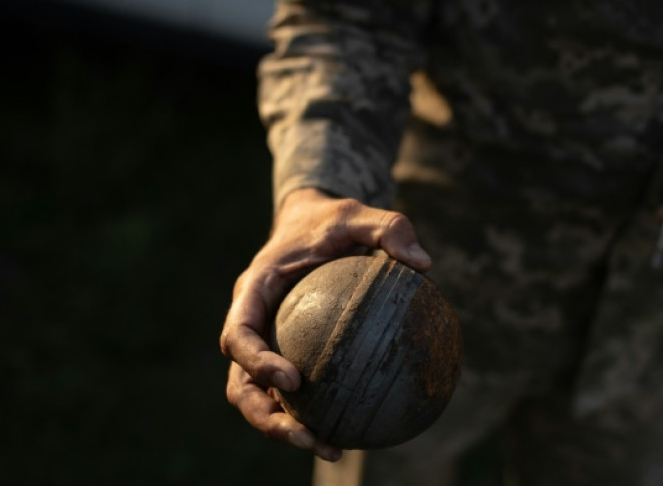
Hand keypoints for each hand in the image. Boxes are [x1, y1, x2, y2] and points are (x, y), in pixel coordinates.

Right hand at [220, 188, 430, 459]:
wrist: (313, 223)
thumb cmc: (333, 220)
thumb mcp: (360, 213)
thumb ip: (389, 229)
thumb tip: (424, 265)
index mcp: (255, 290)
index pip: (238, 334)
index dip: (256, 362)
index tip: (293, 381)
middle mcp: (252, 323)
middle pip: (240, 383)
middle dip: (265, 417)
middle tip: (307, 435)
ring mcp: (264, 344)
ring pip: (259, 399)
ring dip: (285, 429)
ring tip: (332, 449)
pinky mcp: (283, 356)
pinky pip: (293, 393)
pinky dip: (313, 414)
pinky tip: (353, 431)